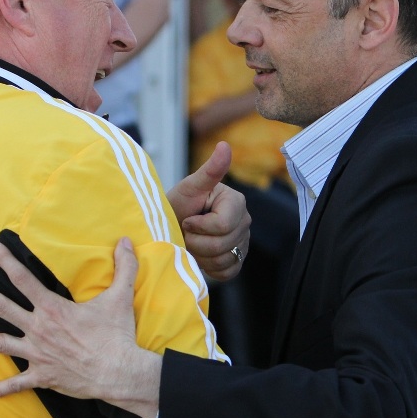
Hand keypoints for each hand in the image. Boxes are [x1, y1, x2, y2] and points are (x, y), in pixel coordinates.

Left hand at [0, 238, 160, 417]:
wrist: (118, 372)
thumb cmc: (116, 335)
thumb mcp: (121, 296)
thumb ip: (124, 267)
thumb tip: (127, 240)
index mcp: (53, 308)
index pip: (23, 279)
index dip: (7, 261)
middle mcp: (39, 328)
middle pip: (2, 306)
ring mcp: (37, 354)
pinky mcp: (42, 376)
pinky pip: (17, 384)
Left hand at [167, 141, 250, 280]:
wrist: (171, 225)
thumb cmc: (178, 204)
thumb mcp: (190, 186)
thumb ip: (210, 170)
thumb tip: (224, 146)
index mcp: (236, 201)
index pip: (222, 225)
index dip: (198, 227)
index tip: (187, 219)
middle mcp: (245, 221)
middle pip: (222, 245)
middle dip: (197, 242)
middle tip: (186, 232)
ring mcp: (243, 242)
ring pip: (224, 259)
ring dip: (201, 255)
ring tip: (192, 242)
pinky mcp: (238, 260)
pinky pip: (227, 271)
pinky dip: (210, 267)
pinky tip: (200, 255)